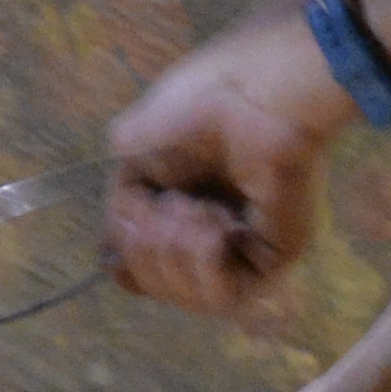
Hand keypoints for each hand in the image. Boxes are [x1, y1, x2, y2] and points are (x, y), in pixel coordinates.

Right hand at [104, 1, 351, 313]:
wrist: (247, 92)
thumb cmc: (196, 105)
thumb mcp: (131, 154)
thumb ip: (121, 209)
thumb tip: (116, 258)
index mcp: (180, 207)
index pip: (139, 267)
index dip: (125, 255)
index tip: (132, 217)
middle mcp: (211, 233)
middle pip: (156, 286)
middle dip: (144, 251)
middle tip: (164, 206)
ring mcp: (243, 249)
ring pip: (188, 299)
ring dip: (173, 253)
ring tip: (191, 208)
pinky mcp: (273, 259)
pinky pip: (224, 296)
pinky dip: (205, 262)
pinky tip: (214, 224)